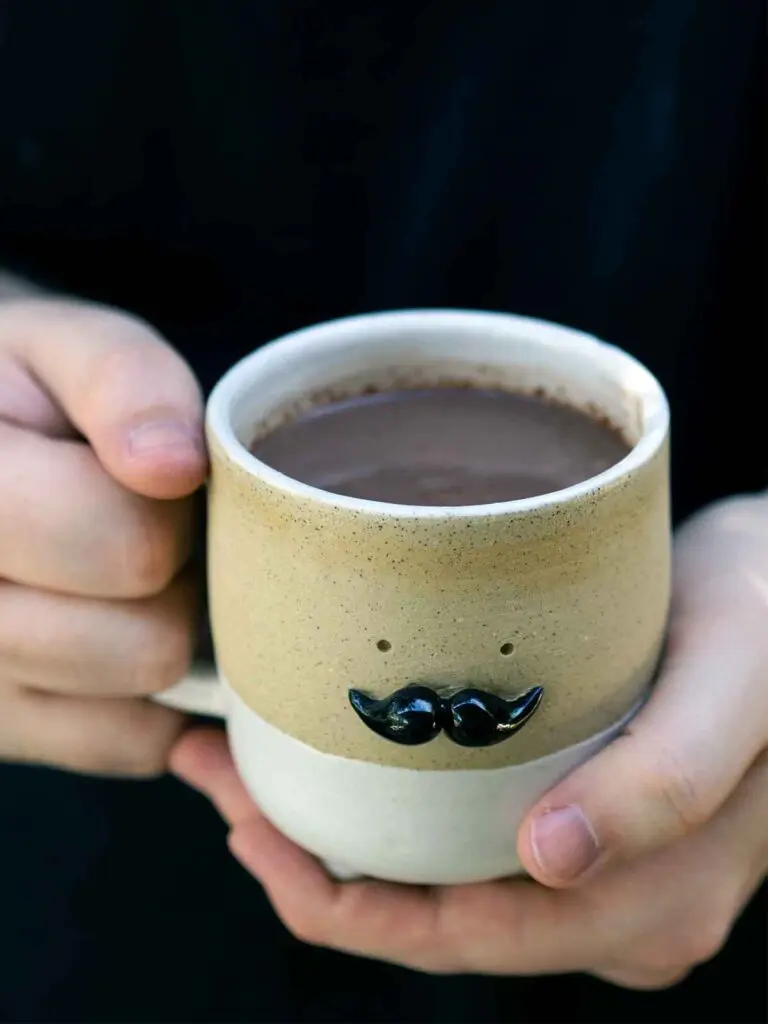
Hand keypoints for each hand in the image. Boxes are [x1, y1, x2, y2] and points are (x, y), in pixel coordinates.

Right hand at [0, 296, 206, 774]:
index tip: (159, 474)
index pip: (128, 546)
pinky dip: (151, 700)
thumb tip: (170, 465)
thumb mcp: (69, 348)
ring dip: (159, 628)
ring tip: (118, 571)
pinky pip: (122, 742)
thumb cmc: (26, 393)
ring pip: (139, 696)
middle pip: (145, 641)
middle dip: (174, 577)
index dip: (175, 510)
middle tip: (145, 526)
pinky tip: (122, 632)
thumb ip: (123, 381)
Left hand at [173, 495, 767, 986]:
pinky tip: (334, 765)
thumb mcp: (733, 681)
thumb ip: (668, 780)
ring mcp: (598, 872)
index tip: (244, 818)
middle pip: (434, 922)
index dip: (338, 901)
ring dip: (340, 843)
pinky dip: (389, 818)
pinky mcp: (580, 822)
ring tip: (248, 768)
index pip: (462, 939)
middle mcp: (619, 909)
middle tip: (221, 775)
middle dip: (314, 868)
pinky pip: (466, 849)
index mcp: (652, 903)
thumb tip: (551, 861)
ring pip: (442, 890)